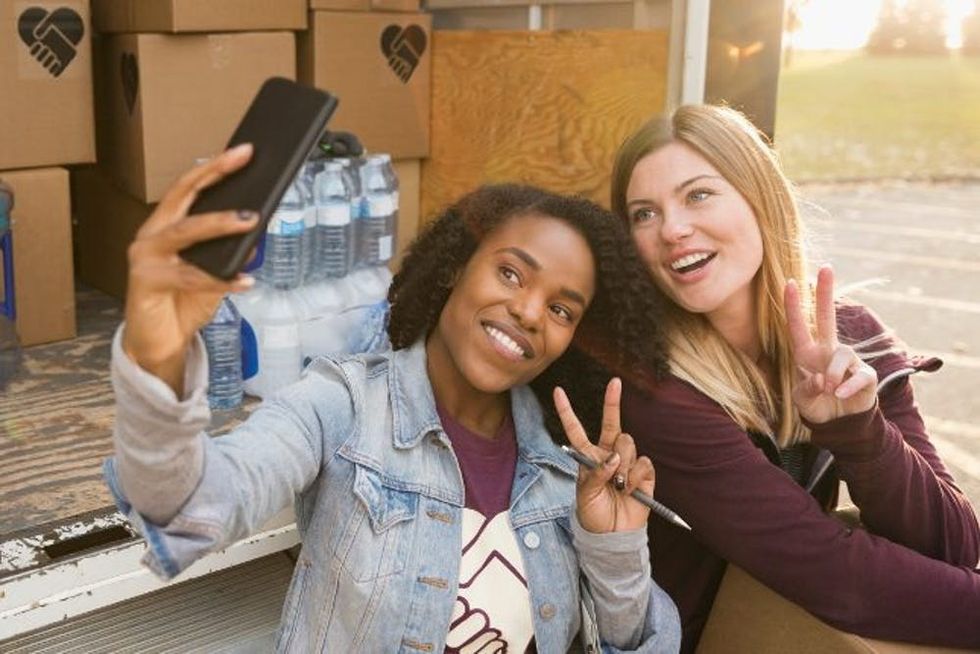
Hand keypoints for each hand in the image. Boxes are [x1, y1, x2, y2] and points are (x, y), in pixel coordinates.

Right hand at [122, 144, 257, 393]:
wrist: (161, 344)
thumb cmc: (184, 303)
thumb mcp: (215, 272)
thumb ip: (231, 251)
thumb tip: (257, 230)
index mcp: (166, 225)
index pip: (190, 187)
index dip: (215, 167)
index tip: (243, 150)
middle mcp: (152, 234)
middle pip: (183, 195)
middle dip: (214, 173)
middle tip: (243, 157)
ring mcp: (145, 257)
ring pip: (185, 232)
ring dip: (220, 224)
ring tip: (250, 220)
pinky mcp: (146, 282)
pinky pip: (190, 277)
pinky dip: (221, 280)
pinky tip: (246, 281)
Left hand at [553, 378, 655, 532]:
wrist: (613, 535)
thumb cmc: (593, 514)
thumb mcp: (584, 495)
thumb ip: (595, 474)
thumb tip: (613, 459)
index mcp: (588, 456)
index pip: (576, 429)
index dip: (567, 411)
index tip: (557, 390)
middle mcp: (608, 454)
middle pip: (612, 423)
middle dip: (613, 401)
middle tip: (615, 383)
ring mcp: (627, 462)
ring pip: (627, 444)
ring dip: (621, 464)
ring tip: (617, 486)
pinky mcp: (644, 473)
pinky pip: (642, 462)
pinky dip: (634, 476)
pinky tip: (629, 489)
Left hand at [785, 265, 876, 423]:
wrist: (838, 424)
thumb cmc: (816, 405)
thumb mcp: (803, 400)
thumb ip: (807, 388)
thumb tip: (822, 378)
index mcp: (807, 354)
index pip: (799, 326)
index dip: (794, 306)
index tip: (790, 282)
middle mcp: (827, 351)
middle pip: (827, 316)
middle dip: (825, 293)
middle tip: (827, 267)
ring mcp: (848, 361)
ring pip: (842, 354)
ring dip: (834, 373)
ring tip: (830, 390)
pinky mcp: (866, 375)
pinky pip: (859, 375)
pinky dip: (848, 386)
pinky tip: (841, 394)